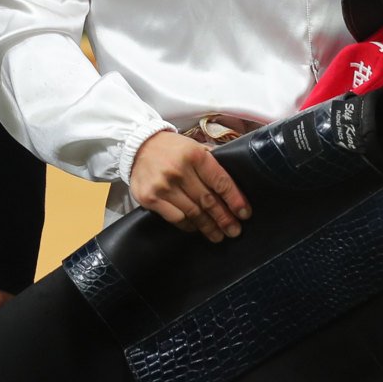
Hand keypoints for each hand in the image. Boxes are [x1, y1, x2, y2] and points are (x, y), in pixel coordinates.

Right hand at [129, 130, 250, 242]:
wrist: (137, 146)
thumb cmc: (171, 148)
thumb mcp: (194, 146)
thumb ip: (212, 160)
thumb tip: (235, 177)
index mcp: (195, 155)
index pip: (220, 182)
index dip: (235, 200)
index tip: (244, 214)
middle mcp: (179, 171)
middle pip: (208, 201)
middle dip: (224, 218)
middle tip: (235, 231)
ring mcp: (163, 186)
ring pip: (193, 213)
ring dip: (208, 227)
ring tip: (219, 235)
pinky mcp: (150, 198)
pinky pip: (175, 218)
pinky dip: (188, 226)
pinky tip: (196, 229)